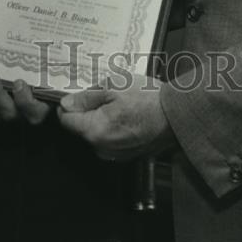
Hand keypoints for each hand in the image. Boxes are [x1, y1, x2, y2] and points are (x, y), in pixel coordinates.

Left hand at [0, 68, 50, 124]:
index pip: (35, 111)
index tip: (19, 83)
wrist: (40, 93)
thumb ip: (54, 68)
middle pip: (9, 113)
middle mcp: (24, 117)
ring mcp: (8, 117)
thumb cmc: (51, 81)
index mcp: (42, 107)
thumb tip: (68, 43)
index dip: (26, 102)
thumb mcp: (54, 76)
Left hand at [57, 74, 175, 160]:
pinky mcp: (125, 154)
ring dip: (101, 118)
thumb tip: (66, 103)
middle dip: (87, 110)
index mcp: (94, 131)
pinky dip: (113, 127)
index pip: (66, 121)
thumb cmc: (147, 98)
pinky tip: (127, 114)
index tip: (76, 93)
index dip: (68, 104)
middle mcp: (100, 148)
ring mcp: (114, 154)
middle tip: (105, 93)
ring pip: (95, 133)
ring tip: (119, 102)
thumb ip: (86, 97)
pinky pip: (110, 139)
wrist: (176, 116)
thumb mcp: (113, 86)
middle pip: (80, 128)